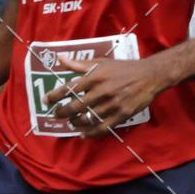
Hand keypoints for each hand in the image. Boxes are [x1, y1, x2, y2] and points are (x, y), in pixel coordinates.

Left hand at [43, 55, 159, 138]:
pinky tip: (83, 134)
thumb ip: (79, 64)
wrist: (148, 76)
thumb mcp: (101, 62)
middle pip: (76, 106)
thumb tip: (60, 58)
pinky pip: (101, 128)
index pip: (70, 87)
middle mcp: (101, 91)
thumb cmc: (123, 68)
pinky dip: (90, 133)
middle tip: (56, 114)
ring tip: (70, 122)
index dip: (55, 95)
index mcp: (95, 76)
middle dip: (62, 112)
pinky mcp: (121, 115)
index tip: (46, 100)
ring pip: (87, 119)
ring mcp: (111, 105)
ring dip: (75, 122)